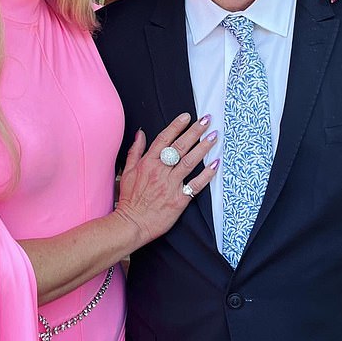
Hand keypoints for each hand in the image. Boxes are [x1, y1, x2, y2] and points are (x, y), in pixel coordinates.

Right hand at [114, 112, 217, 245]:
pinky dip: (206, 174)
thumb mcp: (126, 171)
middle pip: (180, 146)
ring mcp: (170, 185)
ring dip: (203, 147)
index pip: (164, 139)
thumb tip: (141, 133)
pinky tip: (215, 164)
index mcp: (147, 163)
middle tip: (207, 120)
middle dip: (195, 131)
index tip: (187, 116)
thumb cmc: (129, 199)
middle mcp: (160, 171)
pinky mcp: (179, 199)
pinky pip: (195, 184)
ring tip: (214, 136)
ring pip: (189, 161)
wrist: (131, 224)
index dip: (176, 126)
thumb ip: (135, 151)